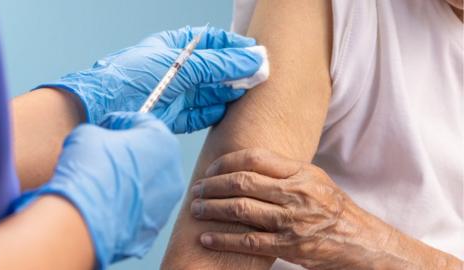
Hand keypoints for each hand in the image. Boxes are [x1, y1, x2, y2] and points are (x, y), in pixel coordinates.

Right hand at [12, 112, 183, 268]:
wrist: (84, 220)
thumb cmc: (90, 170)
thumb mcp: (87, 134)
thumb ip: (100, 132)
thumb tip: (100, 140)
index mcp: (163, 140)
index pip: (143, 122)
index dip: (119, 122)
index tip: (103, 128)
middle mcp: (174, 171)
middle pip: (151, 154)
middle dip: (128, 152)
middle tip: (103, 156)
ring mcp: (169, 201)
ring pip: (149, 183)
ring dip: (130, 179)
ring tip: (104, 183)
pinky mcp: (157, 225)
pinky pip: (142, 208)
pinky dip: (128, 204)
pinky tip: (107, 204)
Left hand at [38, 26, 264, 132]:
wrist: (102, 110)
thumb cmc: (132, 77)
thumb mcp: (179, 64)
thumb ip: (217, 64)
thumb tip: (252, 59)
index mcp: (173, 48)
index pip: (211, 42)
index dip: (233, 45)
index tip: (254, 52)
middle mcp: (176, 70)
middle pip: (214, 68)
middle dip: (235, 71)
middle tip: (259, 75)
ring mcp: (175, 94)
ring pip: (209, 92)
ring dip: (228, 93)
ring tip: (246, 93)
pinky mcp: (173, 117)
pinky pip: (200, 114)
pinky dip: (213, 113)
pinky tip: (225, 110)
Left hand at [189, 148, 411, 269]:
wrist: (360, 240)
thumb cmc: (333, 207)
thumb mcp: (314, 179)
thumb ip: (283, 170)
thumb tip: (245, 163)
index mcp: (301, 172)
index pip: (255, 158)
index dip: (227, 161)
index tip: (211, 169)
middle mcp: (296, 193)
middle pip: (243, 182)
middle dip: (213, 185)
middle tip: (197, 189)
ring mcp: (292, 221)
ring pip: (241, 210)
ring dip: (212, 209)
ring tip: (196, 209)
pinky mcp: (289, 247)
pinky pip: (248, 241)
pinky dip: (223, 239)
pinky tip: (207, 238)